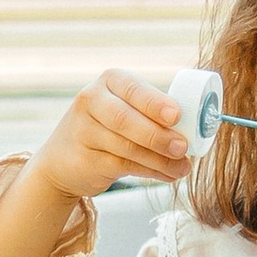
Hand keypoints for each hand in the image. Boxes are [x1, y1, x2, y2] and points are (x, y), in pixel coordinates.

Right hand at [31, 70, 191, 203]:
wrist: (61, 160)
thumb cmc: (108, 129)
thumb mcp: (124, 109)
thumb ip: (152, 113)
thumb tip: (195, 128)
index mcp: (108, 81)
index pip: (132, 88)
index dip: (154, 102)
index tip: (176, 116)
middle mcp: (91, 100)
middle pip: (126, 119)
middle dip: (158, 135)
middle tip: (183, 147)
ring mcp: (84, 131)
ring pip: (128, 147)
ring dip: (161, 160)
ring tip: (183, 167)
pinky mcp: (85, 159)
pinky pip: (123, 166)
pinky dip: (151, 171)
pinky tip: (167, 175)